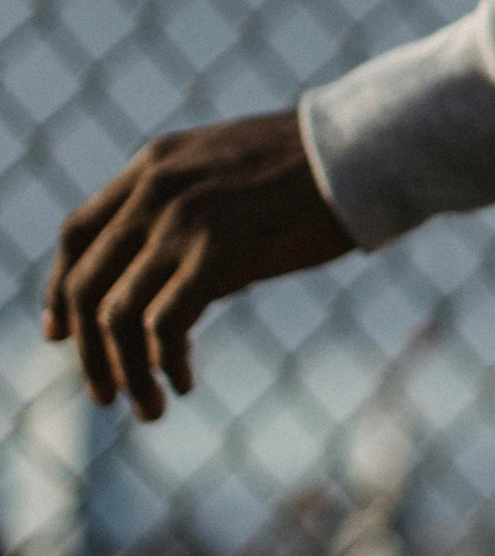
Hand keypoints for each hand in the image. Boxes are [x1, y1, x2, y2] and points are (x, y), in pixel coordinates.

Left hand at [44, 113, 358, 418]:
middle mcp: (154, 188)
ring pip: (117, 313)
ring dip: (125, 371)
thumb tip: (185, 289)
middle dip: (87, 350)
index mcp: (154, 164)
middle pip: (86, 282)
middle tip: (104, 393)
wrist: (372, 147)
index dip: (60, 289)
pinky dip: (164, 362)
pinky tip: (182, 383)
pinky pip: (164, 321)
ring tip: (148, 408)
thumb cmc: (325, 168)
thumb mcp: (238, 176)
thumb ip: (198, 221)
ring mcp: (182, 218)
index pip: (77, 234)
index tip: (62, 333)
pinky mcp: (218, 249)